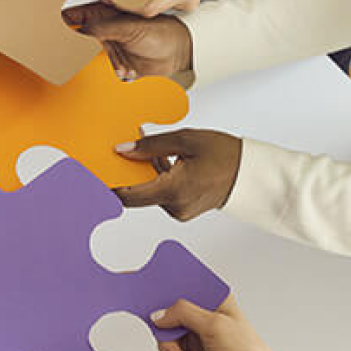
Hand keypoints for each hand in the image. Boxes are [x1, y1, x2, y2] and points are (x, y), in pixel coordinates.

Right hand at [62, 0, 192, 80]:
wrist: (179, 53)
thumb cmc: (162, 32)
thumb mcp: (130, 28)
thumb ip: (104, 28)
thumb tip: (82, 29)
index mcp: (106, 11)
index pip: (76, 12)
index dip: (63, 18)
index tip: (52, 26)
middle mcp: (105, 27)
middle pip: (80, 35)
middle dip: (81, 45)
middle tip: (83, 50)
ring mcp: (111, 44)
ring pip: (92, 56)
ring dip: (108, 61)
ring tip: (123, 64)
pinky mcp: (116, 60)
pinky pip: (105, 68)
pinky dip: (115, 70)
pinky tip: (128, 70)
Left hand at [113, 129, 241, 221]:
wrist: (252, 174)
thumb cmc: (225, 155)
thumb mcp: (186, 140)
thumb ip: (151, 146)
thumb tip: (122, 149)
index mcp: (174, 190)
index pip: (128, 195)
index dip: (110, 183)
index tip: (99, 169)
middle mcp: (174, 206)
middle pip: (138, 191)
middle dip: (129, 169)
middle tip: (124, 146)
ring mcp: (179, 210)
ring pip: (150, 190)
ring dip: (145, 171)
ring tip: (148, 145)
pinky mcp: (183, 208)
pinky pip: (161, 192)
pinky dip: (158, 176)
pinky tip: (161, 157)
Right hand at [149, 296, 323, 350]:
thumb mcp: (214, 325)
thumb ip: (182, 313)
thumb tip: (157, 314)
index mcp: (212, 300)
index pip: (180, 285)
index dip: (159, 287)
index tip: (137, 284)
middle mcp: (203, 317)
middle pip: (166, 318)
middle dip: (167, 339)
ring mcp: (197, 338)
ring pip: (166, 342)